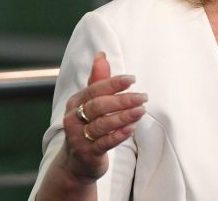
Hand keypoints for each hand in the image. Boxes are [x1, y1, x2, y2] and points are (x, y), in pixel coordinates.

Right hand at [57, 52, 146, 182]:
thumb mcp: (91, 102)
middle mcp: (74, 119)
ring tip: (141, 110)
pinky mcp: (87, 154)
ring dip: (123, 116)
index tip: (132, 79)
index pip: (95, 89)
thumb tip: (101, 55)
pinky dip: (118, 135)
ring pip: (102, 125)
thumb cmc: (87, 126)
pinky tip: (132, 129)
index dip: (114, 83)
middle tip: (143, 96)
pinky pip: (104, 143)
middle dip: (122, 100)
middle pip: (99, 106)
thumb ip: (98, 80)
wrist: (77, 162)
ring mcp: (79, 138)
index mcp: (76, 103)